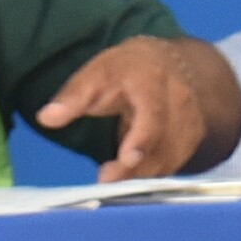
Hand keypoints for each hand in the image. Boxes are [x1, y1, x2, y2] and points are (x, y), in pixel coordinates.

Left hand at [36, 36, 222, 181]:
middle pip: (164, 140)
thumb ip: (73, 97)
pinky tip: (129, 174)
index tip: (125, 159)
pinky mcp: (192, 137)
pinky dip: (151, 173)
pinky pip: (174, 162)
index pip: (154, 111)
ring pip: (171, 155)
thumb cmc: (123, 71)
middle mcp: (180, 97)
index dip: (143, 137)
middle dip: (136, 166)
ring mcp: (191, 118)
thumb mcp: (95, 74)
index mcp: (153, 78)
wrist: (164, 63)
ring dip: (141, 173)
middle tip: (104, 178)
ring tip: (110, 176)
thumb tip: (47, 117)